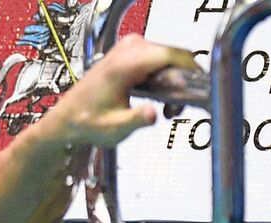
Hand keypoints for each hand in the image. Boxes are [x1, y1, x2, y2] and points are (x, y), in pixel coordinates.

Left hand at [39, 35, 200, 147]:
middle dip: (184, 82)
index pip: (172, 55)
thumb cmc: (86, 122)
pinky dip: (167, 76)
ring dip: (176, 81)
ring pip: (172, 57)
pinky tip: (159, 97)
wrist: (68, 117)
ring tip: (166, 108)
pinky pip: (163, 58)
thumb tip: (153, 114)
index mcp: (125, 64)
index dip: (192, 71)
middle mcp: (130, 48)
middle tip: (175, 109)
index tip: (202, 89)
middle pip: (176, 57)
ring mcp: (132, 46)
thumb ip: (135, 121)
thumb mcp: (114, 129)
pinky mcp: (133, 49)